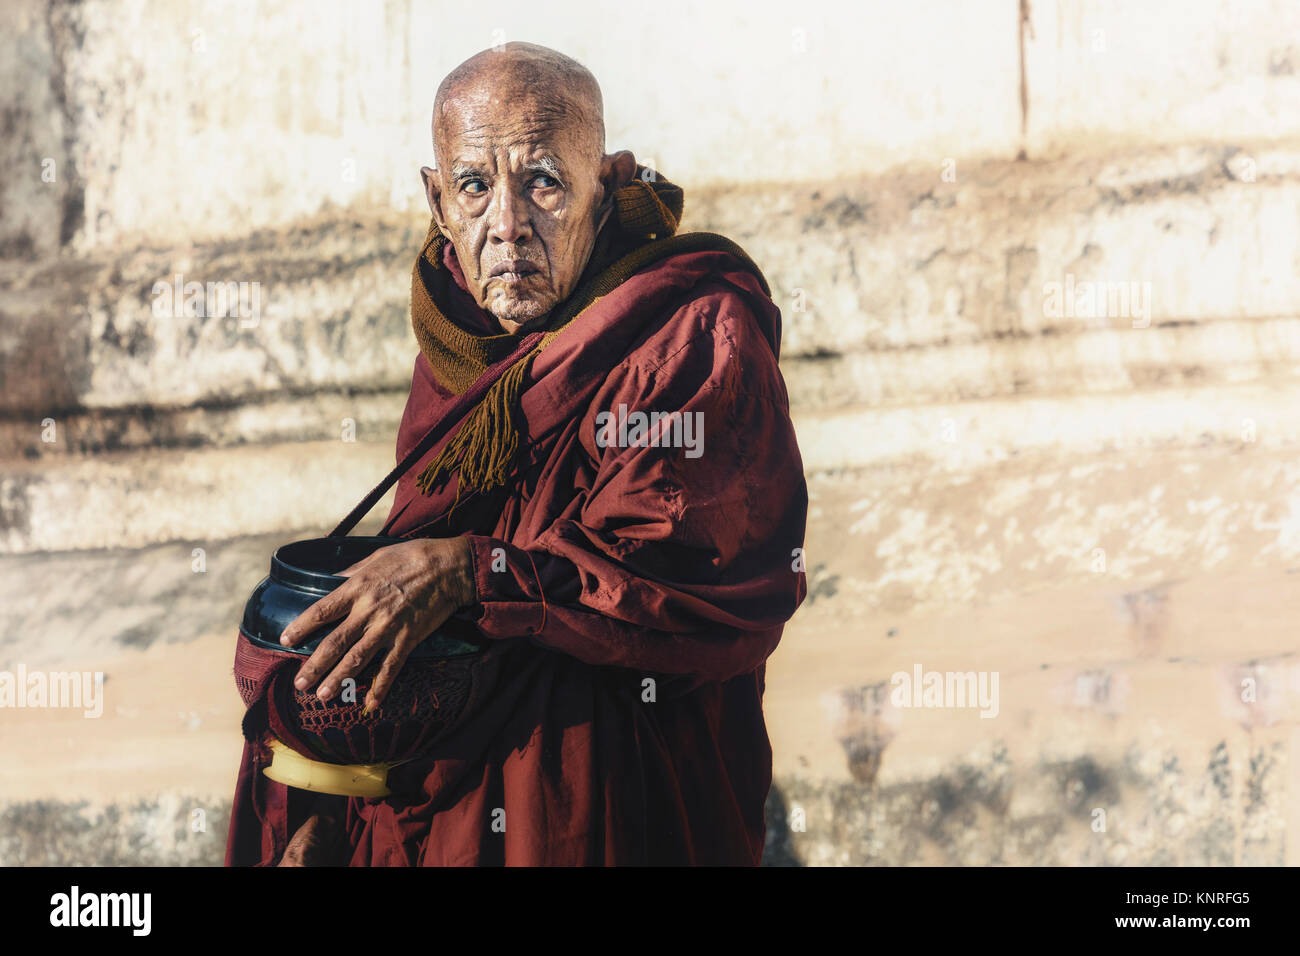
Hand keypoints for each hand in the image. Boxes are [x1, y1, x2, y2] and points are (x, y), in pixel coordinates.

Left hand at [280, 536, 474, 709]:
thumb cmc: (414, 556)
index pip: (322, 610)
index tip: (286, 639)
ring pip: (357, 658)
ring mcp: (389, 627)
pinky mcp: (409, 638)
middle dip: (315, 665)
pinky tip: (370, 704)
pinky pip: (391, 668)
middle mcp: (369, 610)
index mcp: (358, 587)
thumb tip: (335, 578)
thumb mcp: (377, 556)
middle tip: (299, 683)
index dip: (301, 627)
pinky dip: (380, 687)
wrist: (450, 567)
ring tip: (322, 696)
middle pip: (335, 642)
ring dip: (337, 679)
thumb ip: (354, 571)